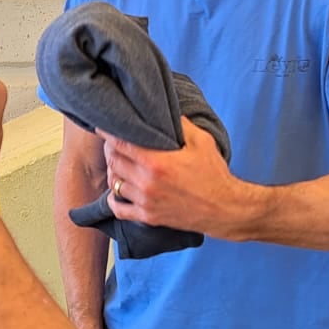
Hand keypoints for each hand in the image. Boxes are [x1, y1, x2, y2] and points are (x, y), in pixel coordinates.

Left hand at [100, 117, 262, 240]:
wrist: (224, 208)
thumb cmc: (214, 174)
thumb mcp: (202, 141)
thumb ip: (182, 124)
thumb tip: (168, 112)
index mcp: (157, 161)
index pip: (120, 144)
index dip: (109, 134)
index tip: (104, 128)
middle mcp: (146, 182)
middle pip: (113, 162)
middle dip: (110, 151)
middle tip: (112, 144)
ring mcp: (146, 201)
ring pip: (114, 184)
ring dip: (114, 173)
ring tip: (118, 166)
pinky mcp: (148, 216)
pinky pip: (119, 210)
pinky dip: (114, 200)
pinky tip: (118, 192)